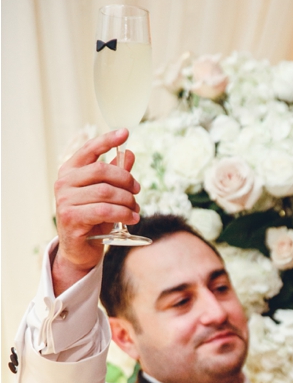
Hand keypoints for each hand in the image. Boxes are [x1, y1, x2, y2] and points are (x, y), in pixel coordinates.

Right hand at [52, 129, 140, 292]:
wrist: (80, 249)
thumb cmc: (93, 218)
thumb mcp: (106, 194)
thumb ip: (115, 174)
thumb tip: (129, 154)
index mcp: (70, 171)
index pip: (89, 149)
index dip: (107, 140)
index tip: (125, 133)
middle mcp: (64, 182)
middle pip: (102, 171)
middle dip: (126, 180)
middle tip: (138, 190)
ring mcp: (65, 200)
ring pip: (106, 193)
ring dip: (128, 201)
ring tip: (136, 209)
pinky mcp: (71, 218)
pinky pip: (104, 211)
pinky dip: (123, 214)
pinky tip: (133, 218)